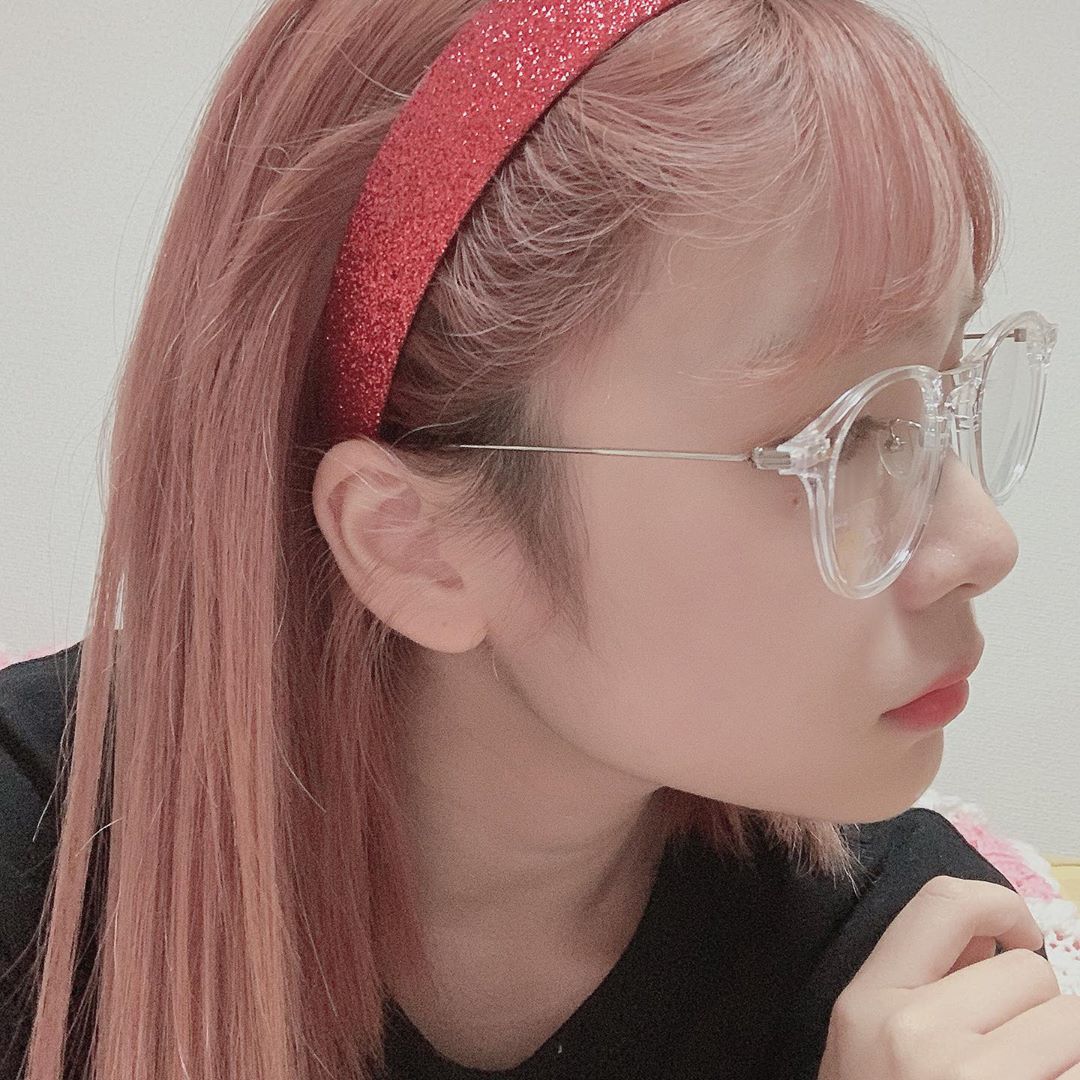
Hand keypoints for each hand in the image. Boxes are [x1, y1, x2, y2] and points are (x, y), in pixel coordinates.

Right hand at [817, 875, 1079, 1078]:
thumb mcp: (872, 1043)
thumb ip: (923, 985)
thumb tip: (993, 940)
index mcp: (870, 999)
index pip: (944, 903)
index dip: (1001, 904)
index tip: (1023, 934)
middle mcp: (912, 1030)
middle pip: (1028, 971)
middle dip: (1038, 1008)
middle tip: (1017, 1052)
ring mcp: (969, 1074)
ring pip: (1072, 1021)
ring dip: (1065, 1048)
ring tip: (1028, 1073)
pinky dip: (1072, 1074)